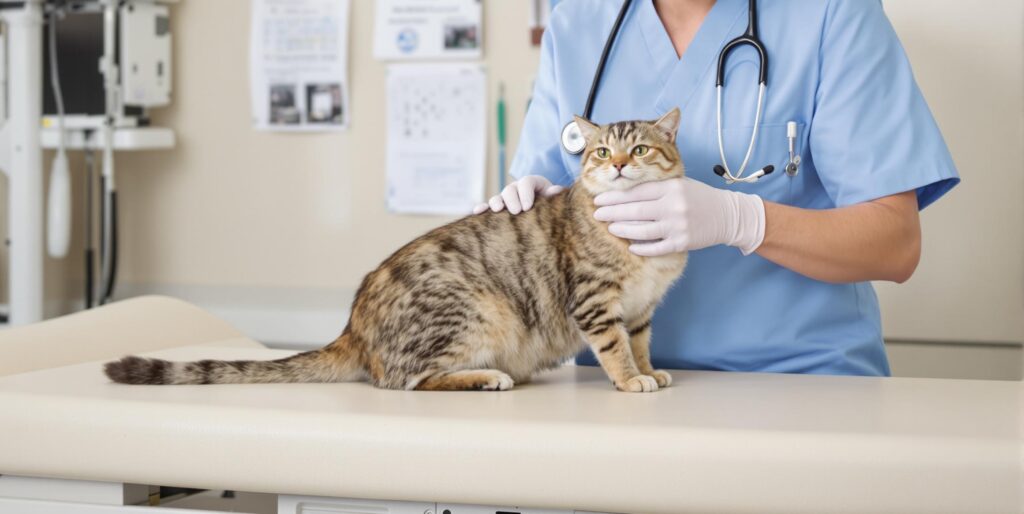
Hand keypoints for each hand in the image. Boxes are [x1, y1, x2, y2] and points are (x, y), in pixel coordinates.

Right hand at [473, 175, 564, 214]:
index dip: (526, 193)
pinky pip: (488, 208)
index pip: (526, 182)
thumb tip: (554, 191)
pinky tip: (478, 212)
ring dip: (496, 203)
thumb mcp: (555, 199)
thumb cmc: (551, 205)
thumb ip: (555, 194)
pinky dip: (482, 208)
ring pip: (497, 197)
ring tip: (498, 210)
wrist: (544, 213)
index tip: (528, 207)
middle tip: (517, 212)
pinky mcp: (499, 209)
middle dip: (512, 199)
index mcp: (532, 183)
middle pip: (510, 189)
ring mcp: (506, 199)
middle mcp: (517, 189)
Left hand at [593, 177, 765, 256]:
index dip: (614, 196)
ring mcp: (677, 226)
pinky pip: (656, 248)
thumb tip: (624, 192)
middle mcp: (673, 206)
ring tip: (610, 227)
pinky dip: (641, 248)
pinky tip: (630, 246)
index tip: (599, 199)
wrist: (727, 215)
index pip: (636, 192)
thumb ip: (656, 187)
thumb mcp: (679, 184)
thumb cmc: (699, 197)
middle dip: (612, 212)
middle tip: (597, 214)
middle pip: (634, 211)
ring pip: (642, 230)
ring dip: (622, 229)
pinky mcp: (682, 243)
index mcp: (671, 188)